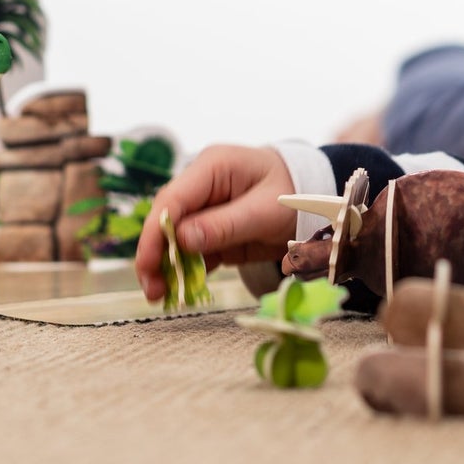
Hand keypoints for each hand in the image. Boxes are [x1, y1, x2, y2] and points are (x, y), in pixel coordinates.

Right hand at [133, 144, 296, 301]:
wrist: (316, 201)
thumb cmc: (294, 193)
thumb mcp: (265, 210)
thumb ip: (225, 224)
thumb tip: (183, 240)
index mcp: (212, 168)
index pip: (172, 199)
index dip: (155, 232)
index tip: (148, 262)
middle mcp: (201, 187)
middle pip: (166, 221)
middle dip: (154, 254)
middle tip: (151, 288)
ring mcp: (205, 211)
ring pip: (175, 241)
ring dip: (166, 268)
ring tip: (159, 296)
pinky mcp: (213, 233)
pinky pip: (193, 254)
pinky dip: (185, 273)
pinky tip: (177, 292)